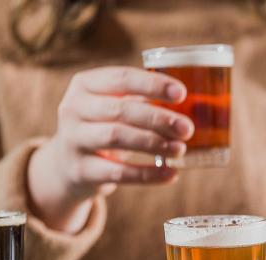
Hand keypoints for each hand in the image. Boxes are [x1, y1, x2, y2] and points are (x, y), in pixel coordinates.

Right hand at [27, 66, 194, 232]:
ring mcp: (73, 140)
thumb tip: (196, 105)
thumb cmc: (105, 126)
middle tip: (187, 128)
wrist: (69, 165)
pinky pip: (118, 173)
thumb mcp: (115, 107)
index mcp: (85, 84)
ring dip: (154, 144)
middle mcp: (72, 109)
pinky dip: (148, 175)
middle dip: (158, 119)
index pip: (122, 78)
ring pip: (117, 137)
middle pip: (121, 111)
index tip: (182, 93)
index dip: (153, 85)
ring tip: (180, 149)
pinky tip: (171, 174)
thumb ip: (144, 101)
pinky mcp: (80, 171)